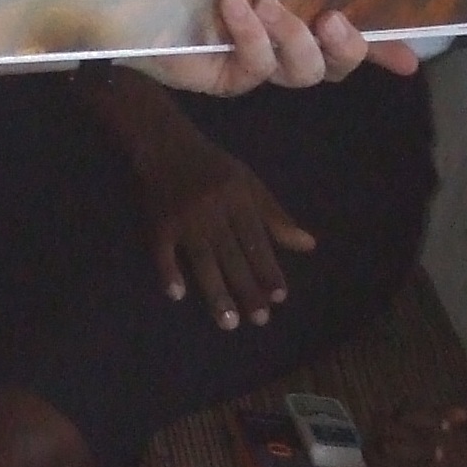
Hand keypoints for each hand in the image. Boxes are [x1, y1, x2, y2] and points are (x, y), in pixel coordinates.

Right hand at [133, 125, 312, 329]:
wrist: (165, 145)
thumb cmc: (214, 168)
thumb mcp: (250, 184)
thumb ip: (276, 216)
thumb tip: (308, 245)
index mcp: (238, 198)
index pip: (257, 240)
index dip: (269, 268)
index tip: (280, 296)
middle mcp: (213, 210)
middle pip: (232, 255)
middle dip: (247, 288)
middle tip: (260, 319)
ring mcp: (184, 219)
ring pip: (202, 260)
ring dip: (215, 291)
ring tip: (228, 322)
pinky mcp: (158, 224)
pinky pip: (163, 252)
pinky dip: (168, 272)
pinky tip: (177, 295)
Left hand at [136, 0, 419, 95]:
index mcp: (299, 11)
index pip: (350, 36)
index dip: (383, 49)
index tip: (411, 57)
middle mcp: (283, 43)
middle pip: (335, 66)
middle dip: (345, 48)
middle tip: (333, 22)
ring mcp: (256, 65)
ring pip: (301, 72)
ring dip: (292, 38)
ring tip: (266, 5)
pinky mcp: (227, 79)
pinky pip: (256, 68)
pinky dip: (251, 36)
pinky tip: (233, 8)